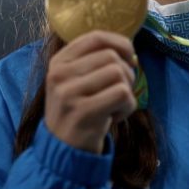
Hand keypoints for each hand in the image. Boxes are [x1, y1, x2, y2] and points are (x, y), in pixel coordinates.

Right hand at [44, 30, 136, 153]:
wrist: (63, 150)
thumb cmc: (78, 111)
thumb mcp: (76, 81)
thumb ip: (96, 61)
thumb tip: (130, 51)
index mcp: (58, 62)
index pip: (96, 37)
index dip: (120, 43)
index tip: (129, 57)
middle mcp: (59, 74)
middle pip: (111, 56)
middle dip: (126, 72)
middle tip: (120, 92)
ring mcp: (69, 93)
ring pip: (118, 74)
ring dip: (126, 91)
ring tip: (114, 106)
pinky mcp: (83, 112)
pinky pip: (122, 94)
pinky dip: (127, 107)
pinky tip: (114, 117)